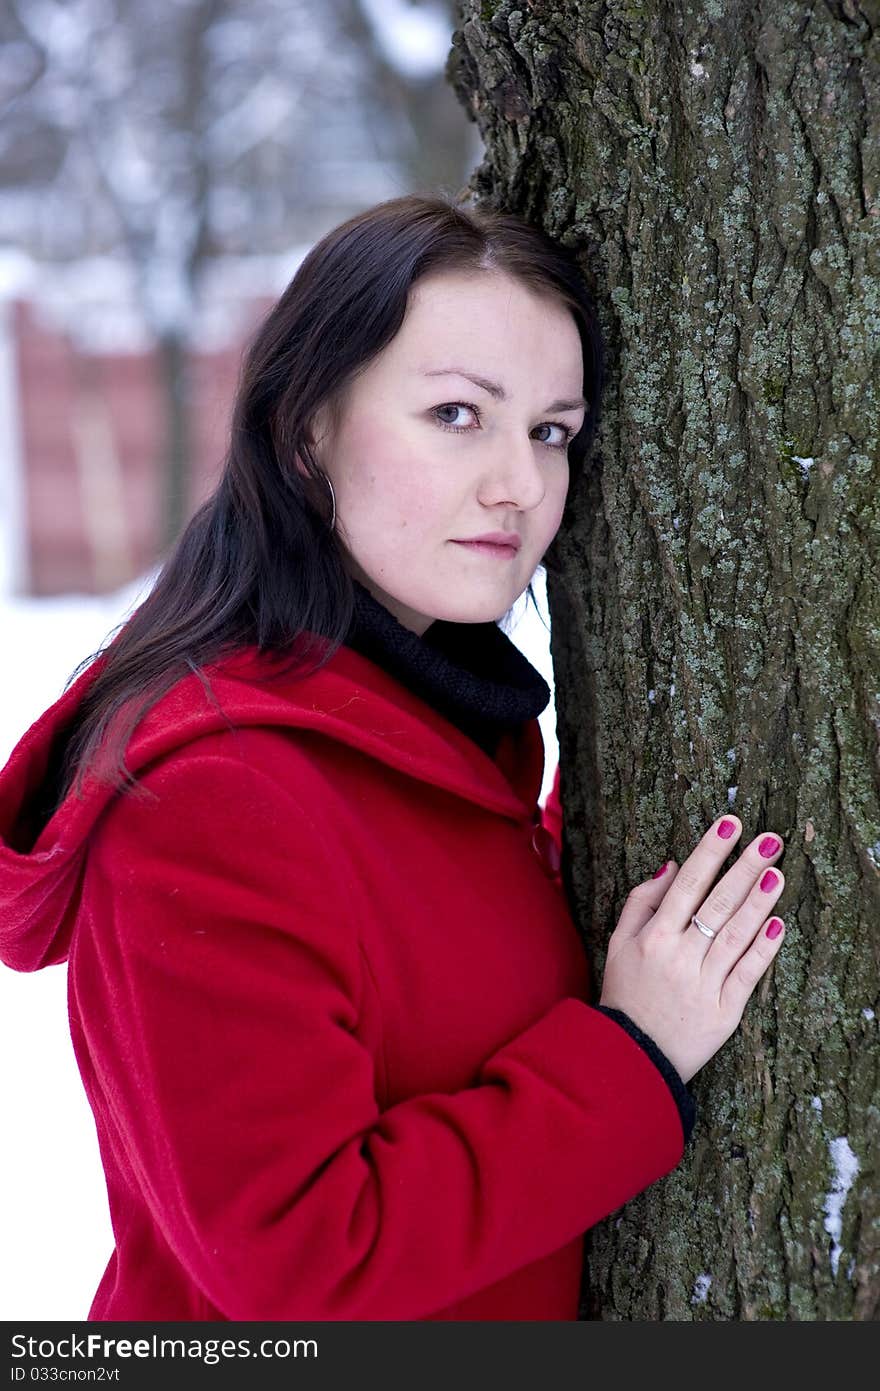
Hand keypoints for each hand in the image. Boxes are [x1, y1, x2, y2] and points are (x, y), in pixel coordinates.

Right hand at [598, 815, 785, 1083]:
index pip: (687, 884)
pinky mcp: (724, 1011)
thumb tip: (671, 866)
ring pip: (736, 935)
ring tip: (778, 874)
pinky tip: (779, 924)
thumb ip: (641, 902)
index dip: (710, 851)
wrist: (633, 1054)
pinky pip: (748, 974)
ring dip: (759, 902)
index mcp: (653, 936)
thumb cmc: (626, 992)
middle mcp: (679, 956)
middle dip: (744, 867)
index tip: (730, 824)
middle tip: (770, 840)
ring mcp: (703, 984)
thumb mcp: (618, 943)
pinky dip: (763, 949)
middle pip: (717, 903)